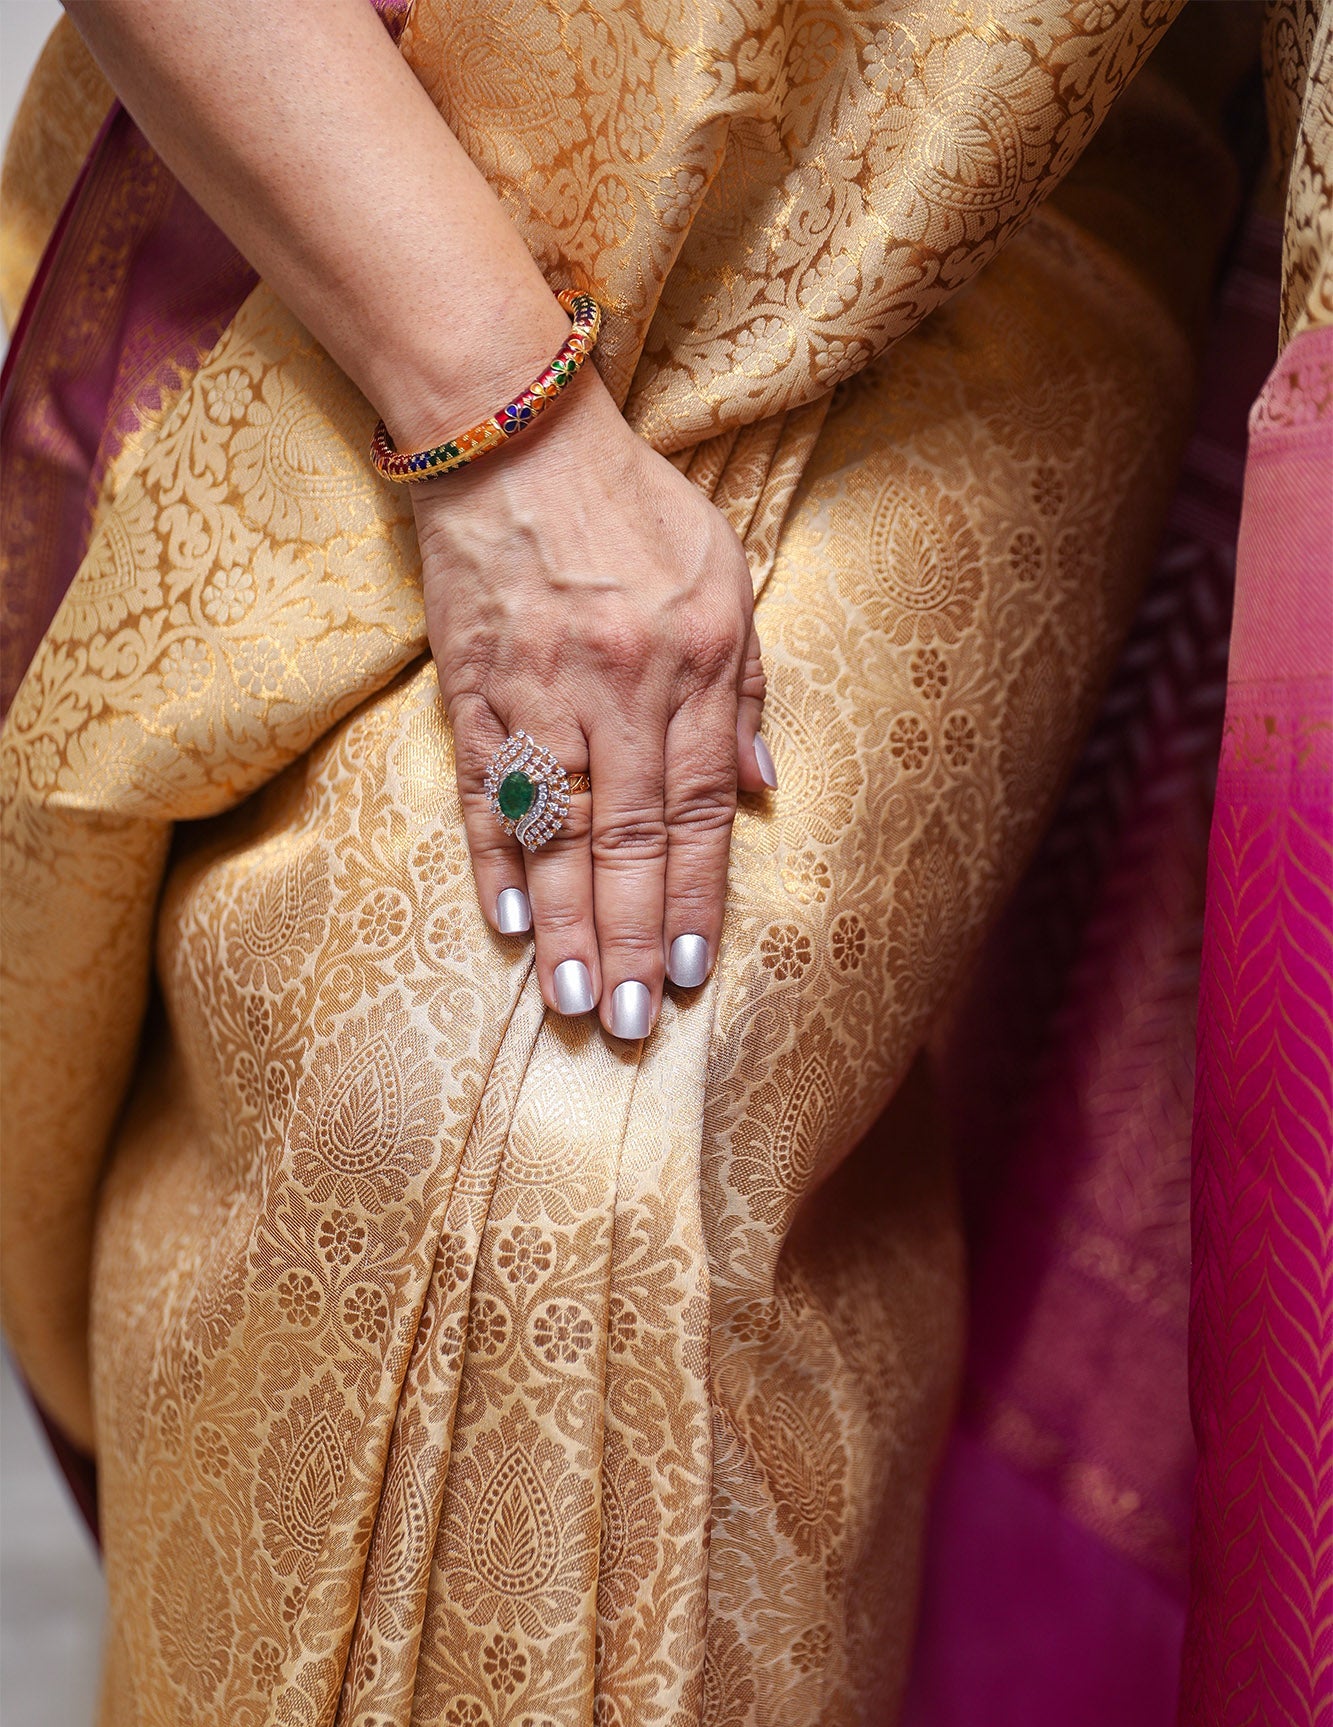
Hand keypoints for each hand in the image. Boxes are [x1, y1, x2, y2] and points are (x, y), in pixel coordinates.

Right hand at [412, 366, 772, 1037]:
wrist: (516, 434)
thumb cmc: (632, 507)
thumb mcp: (726, 576)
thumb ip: (745, 692)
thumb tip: (760, 794)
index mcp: (694, 665)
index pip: (696, 811)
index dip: (696, 899)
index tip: (694, 972)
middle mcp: (620, 689)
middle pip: (629, 840)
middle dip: (635, 937)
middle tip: (636, 1022)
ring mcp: (540, 692)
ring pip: (558, 830)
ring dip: (568, 924)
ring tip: (576, 1003)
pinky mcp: (473, 686)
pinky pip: (487, 790)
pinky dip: (496, 861)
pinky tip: (508, 926)